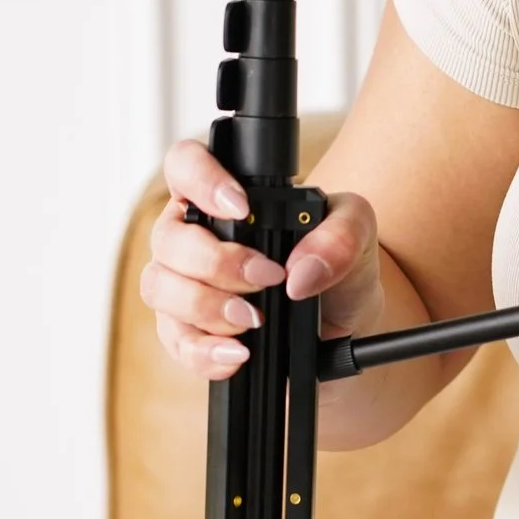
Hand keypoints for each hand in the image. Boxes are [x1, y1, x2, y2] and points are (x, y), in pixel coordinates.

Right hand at [140, 139, 385, 379]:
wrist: (345, 320)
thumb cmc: (339, 262)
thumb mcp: (358, 232)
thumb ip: (340, 235)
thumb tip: (300, 272)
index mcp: (226, 195)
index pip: (184, 164)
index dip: (198, 179)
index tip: (238, 207)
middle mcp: (194, 234)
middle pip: (168, 237)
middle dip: (217, 262)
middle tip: (267, 277)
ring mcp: (183, 283)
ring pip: (160, 287)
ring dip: (207, 307)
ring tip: (253, 320)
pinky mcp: (186, 329)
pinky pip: (175, 341)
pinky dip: (204, 352)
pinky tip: (237, 355)